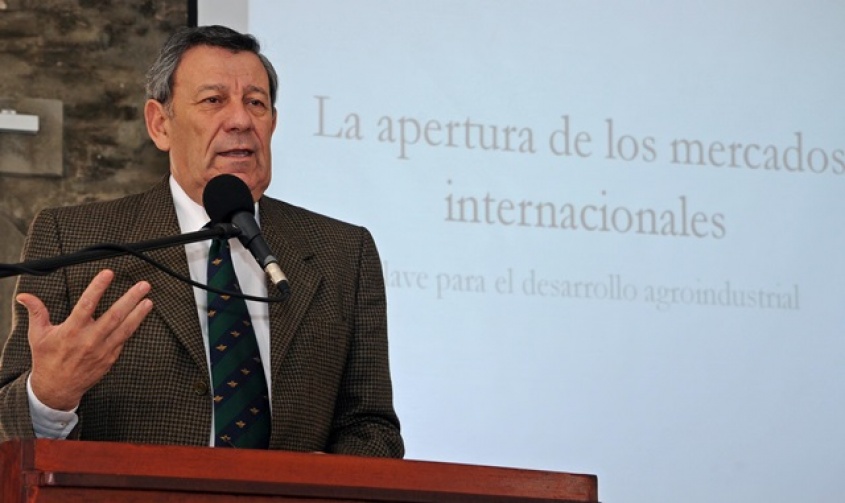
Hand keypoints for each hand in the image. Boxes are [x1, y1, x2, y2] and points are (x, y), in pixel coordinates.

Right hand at [18, 269, 153, 410]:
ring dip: (139, 313)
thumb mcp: (38, 335)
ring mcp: (102, 350)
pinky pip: (124, 340)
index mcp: (71, 331)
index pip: (87, 305)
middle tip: (143, 286)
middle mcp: (89, 340)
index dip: (98, 288)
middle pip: (114, 315)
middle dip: (131, 299)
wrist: (57, 389)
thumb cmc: (47, 360)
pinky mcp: (110, 358)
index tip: (108, 273)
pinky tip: (140, 316)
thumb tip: (25, 296)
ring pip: (125, 328)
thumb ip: (36, 313)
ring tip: (149, 300)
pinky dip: (133, 328)